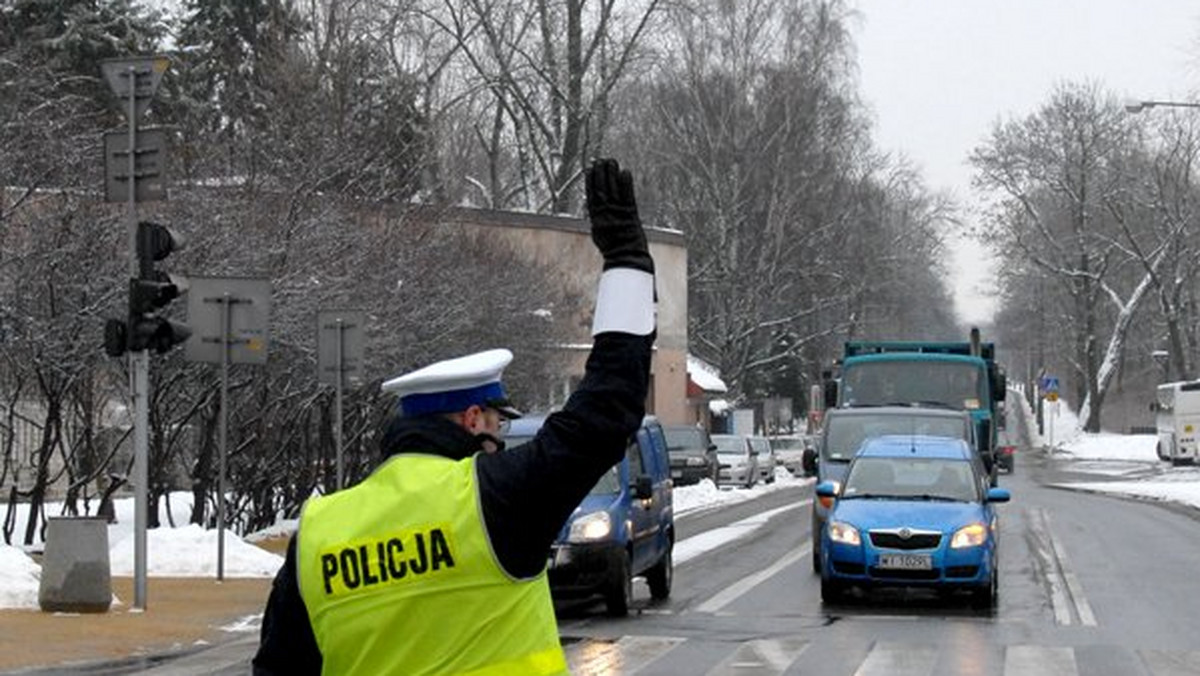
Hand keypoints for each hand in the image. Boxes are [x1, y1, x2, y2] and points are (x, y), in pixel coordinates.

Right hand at [586, 158, 653, 272]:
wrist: (626, 257)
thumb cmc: (614, 249)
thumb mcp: (600, 234)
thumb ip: (599, 219)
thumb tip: (596, 210)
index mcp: (596, 218)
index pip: (591, 194)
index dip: (590, 180)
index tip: (589, 168)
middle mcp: (605, 213)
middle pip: (601, 188)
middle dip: (600, 173)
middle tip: (600, 160)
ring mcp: (617, 212)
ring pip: (612, 189)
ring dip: (611, 174)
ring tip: (611, 161)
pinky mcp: (630, 213)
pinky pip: (627, 195)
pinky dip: (626, 183)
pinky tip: (625, 172)